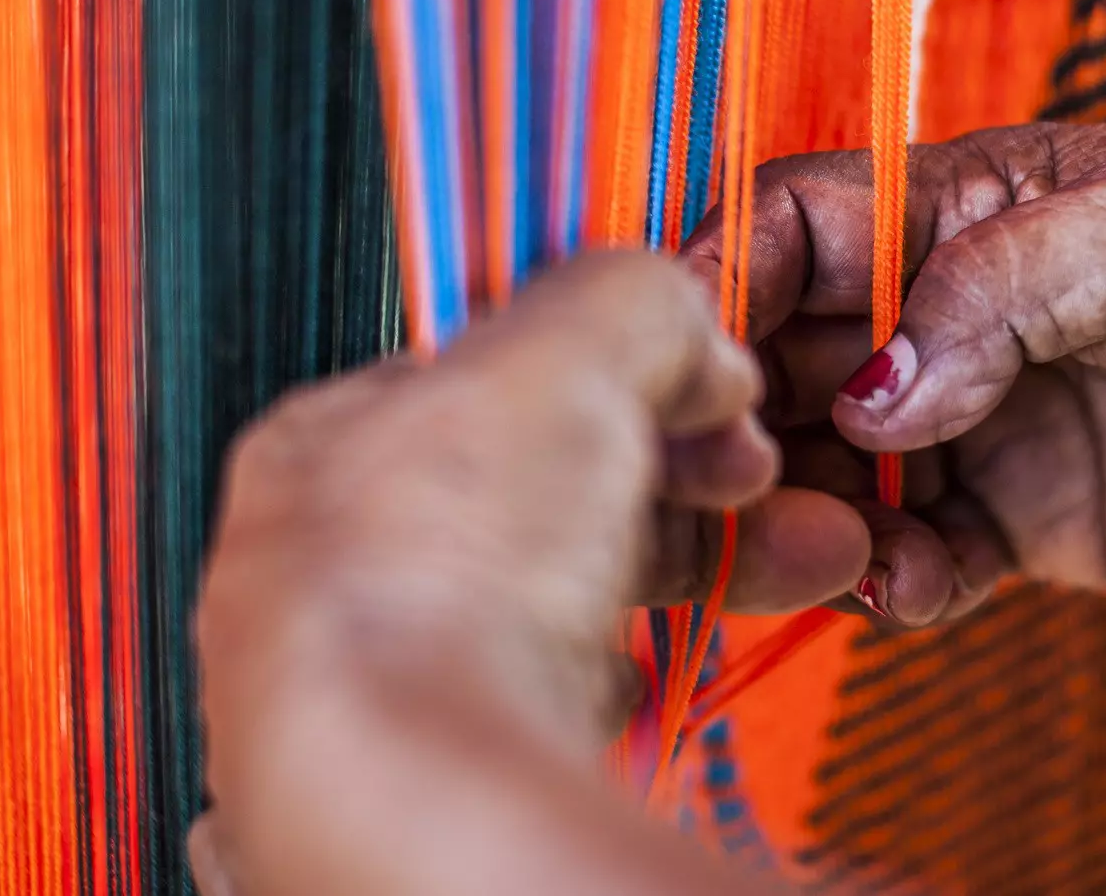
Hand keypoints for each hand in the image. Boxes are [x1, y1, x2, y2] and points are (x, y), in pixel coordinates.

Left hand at [193, 253, 823, 895]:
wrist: (414, 798)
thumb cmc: (437, 568)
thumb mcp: (561, 356)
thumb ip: (633, 307)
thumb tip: (693, 335)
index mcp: (323, 450)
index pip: (485, 382)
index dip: (618, 374)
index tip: (709, 397)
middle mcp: (322, 579)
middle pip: (534, 501)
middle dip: (680, 489)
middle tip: (761, 490)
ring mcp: (368, 698)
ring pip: (546, 616)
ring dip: (678, 586)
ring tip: (783, 571)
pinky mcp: (420, 792)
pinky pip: (531, 726)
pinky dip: (601, 699)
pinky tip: (632, 692)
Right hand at [683, 116, 1105, 608]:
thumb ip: (1005, 285)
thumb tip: (878, 393)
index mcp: (975, 203)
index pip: (797, 221)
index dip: (722, 274)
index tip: (684, 351)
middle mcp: (962, 310)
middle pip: (791, 352)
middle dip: (746, 409)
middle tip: (740, 474)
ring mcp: (993, 420)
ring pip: (836, 464)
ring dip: (802, 508)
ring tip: (821, 543)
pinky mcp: (1033, 521)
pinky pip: (917, 556)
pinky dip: (886, 579)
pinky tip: (904, 584)